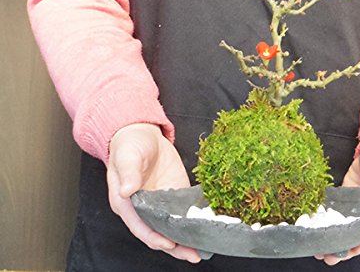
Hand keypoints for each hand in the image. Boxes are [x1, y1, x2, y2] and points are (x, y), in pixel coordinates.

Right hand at [107, 123, 200, 262]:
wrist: (143, 133)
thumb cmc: (129, 144)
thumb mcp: (127, 155)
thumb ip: (128, 172)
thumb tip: (127, 189)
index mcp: (126, 203)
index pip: (139, 226)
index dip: (154, 236)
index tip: (168, 243)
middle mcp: (143, 208)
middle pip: (157, 233)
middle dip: (175, 246)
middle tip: (193, 254)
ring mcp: (159, 203)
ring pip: (171, 228)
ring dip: (185, 240)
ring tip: (201, 251)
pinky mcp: (174, 195)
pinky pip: (182, 213)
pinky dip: (192, 223)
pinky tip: (205, 229)